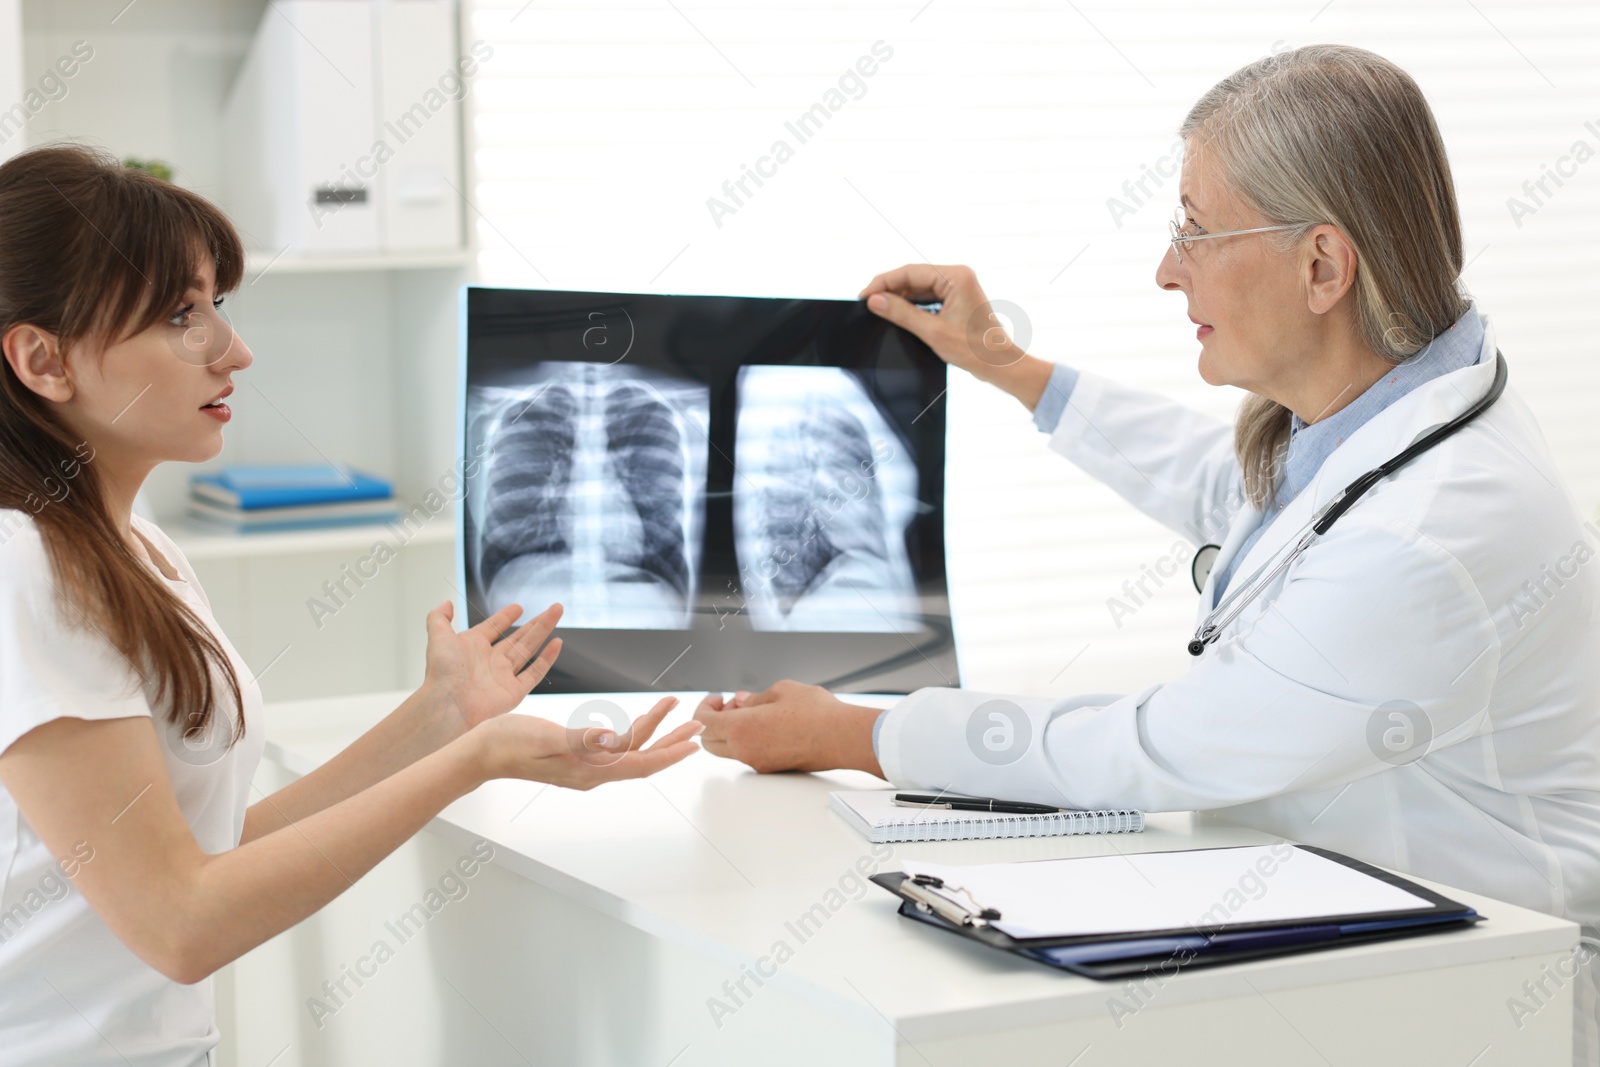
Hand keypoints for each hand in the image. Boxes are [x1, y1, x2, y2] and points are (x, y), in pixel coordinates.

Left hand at [419, 600, 564, 733]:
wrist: (448, 703)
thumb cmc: (442, 672)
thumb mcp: (438, 636)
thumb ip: (439, 617)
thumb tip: (446, 603)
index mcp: (473, 646)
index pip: (493, 627)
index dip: (505, 617)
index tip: (518, 607)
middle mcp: (490, 660)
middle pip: (518, 637)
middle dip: (536, 622)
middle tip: (553, 607)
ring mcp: (504, 676)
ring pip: (529, 649)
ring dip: (544, 630)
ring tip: (557, 613)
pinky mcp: (514, 692)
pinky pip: (534, 673)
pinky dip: (547, 659)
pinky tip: (557, 643)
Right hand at [470, 696, 702, 789]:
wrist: (481, 752)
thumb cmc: (507, 742)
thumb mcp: (544, 736)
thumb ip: (580, 740)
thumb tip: (612, 740)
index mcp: (587, 771)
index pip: (638, 764)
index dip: (668, 754)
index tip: (693, 743)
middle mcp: (591, 773)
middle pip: (642, 758)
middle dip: (671, 740)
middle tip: (697, 723)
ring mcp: (585, 767)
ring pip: (630, 750)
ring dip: (653, 729)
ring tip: (674, 708)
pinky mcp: (578, 757)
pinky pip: (614, 746)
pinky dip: (632, 730)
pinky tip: (642, 719)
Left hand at [693, 680, 883, 775]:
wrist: (843, 737)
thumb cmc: (817, 713)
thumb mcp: (781, 690)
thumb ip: (754, 697)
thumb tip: (740, 701)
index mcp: (742, 728)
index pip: (702, 722)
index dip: (704, 707)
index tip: (718, 698)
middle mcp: (745, 750)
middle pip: (708, 742)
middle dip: (711, 722)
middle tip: (729, 705)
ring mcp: (758, 762)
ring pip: (727, 750)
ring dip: (729, 731)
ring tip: (752, 712)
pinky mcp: (771, 768)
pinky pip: (746, 755)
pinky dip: (745, 740)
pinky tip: (765, 724)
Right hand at [859, 264, 1051, 409]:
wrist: (999, 364)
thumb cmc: (974, 349)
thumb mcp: (932, 331)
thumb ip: (901, 313)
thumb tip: (874, 301)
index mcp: (956, 276)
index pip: (910, 272)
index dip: (883, 283)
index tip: (864, 296)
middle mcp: (958, 275)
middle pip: (913, 277)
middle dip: (890, 290)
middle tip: (867, 304)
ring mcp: (958, 286)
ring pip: (919, 287)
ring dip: (899, 298)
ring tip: (879, 310)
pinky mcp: (957, 298)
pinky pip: (928, 296)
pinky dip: (912, 304)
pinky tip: (897, 313)